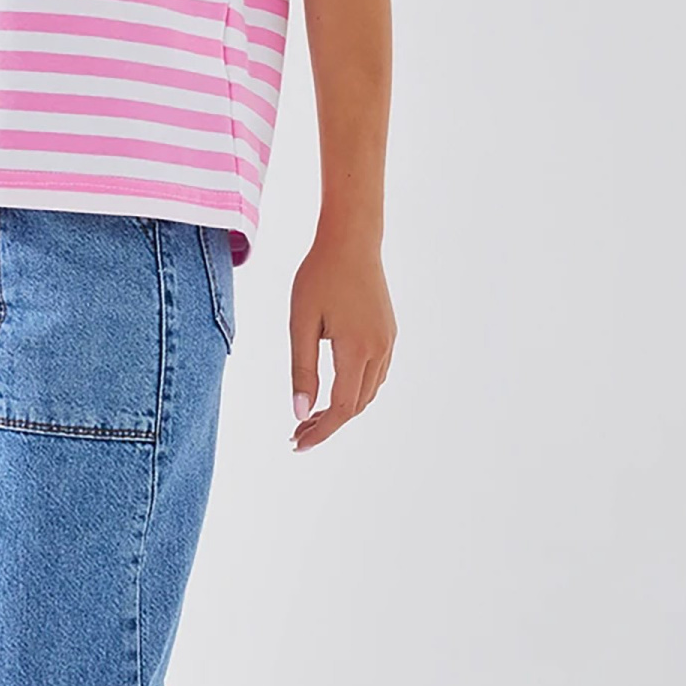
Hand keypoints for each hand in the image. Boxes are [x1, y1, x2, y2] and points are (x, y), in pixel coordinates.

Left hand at [288, 233, 394, 449]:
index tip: (297, 444)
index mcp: (356, 349)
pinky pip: (375, 374)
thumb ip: (302, 369)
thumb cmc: (319, 276)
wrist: (352, 241)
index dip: (321, 431)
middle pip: (357, 405)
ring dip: (342, 409)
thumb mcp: (301, 323)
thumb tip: (300, 412)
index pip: (341, 407)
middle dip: (328, 424)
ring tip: (310, 416)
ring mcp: (387, 341)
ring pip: (368, 392)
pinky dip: (355, 390)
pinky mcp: (388, 333)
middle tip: (297, 432)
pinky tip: (333, 390)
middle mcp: (379, 350)